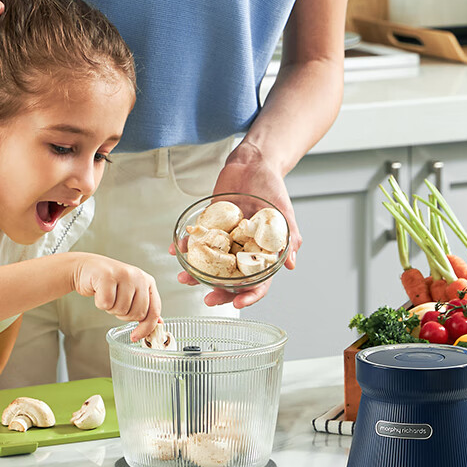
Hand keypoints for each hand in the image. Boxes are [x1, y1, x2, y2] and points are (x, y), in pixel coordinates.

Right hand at [72, 254, 161, 341]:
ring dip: (111, 308)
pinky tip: (99, 292)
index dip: (146, 327)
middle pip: (137, 313)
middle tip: (116, 304)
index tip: (135, 336)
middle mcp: (138, 277)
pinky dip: (100, 303)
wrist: (87, 268)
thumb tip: (158, 323)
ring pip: (121, 310)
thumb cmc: (108, 282)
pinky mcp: (107, 276)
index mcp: (147, 281)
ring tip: (107, 295)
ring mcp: (124, 275)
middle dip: (124, 316)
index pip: (154, 310)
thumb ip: (145, 306)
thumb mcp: (131, 292)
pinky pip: (106, 303)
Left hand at [171, 140, 301, 308]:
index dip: (249, 295)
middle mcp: (243, 251)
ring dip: (197, 274)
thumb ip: (288, 239)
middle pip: (232, 280)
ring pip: (211, 265)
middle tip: (208, 298)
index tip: (237, 303)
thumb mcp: (284, 213)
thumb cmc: (272, 187)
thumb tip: (290, 264)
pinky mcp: (211, 227)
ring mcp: (226, 240)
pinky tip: (176, 250)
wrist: (253, 163)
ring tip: (185, 277)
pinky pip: (198, 241)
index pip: (258, 282)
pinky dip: (187, 247)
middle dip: (219, 292)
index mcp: (262, 253)